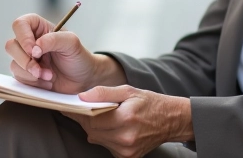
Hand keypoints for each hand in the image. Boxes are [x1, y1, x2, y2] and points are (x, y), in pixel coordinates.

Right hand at [5, 13, 125, 93]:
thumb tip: (34, 48)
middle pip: (11, 46)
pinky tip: (47, 82)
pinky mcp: (26, 74)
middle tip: (40, 70)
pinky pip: (19, 78)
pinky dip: (33, 83)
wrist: (83, 79)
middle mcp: (29, 41)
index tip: (34, 51)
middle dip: (26, 61)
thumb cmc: (79, 57)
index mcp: (38, 27)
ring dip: (31, 74)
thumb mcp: (72, 43)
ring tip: (50, 76)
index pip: (20, 24)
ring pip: (14, 64)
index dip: (23, 38)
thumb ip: (53, 39)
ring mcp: (26, 58)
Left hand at [63, 86, 192, 157]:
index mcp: (126, 118)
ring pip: (97, 140)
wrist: (171, 120)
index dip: (79, 112)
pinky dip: (106, 137)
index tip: (71, 107)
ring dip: (96, 129)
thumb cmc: (151, 103)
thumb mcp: (128, 91)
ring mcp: (126, 150)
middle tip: (86, 110)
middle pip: (92, 131)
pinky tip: (114, 128)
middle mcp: (125, 137)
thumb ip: (104, 92)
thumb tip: (82, 96)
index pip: (92, 118)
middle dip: (87, 120)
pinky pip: (107, 146)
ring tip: (106, 117)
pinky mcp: (127, 157)